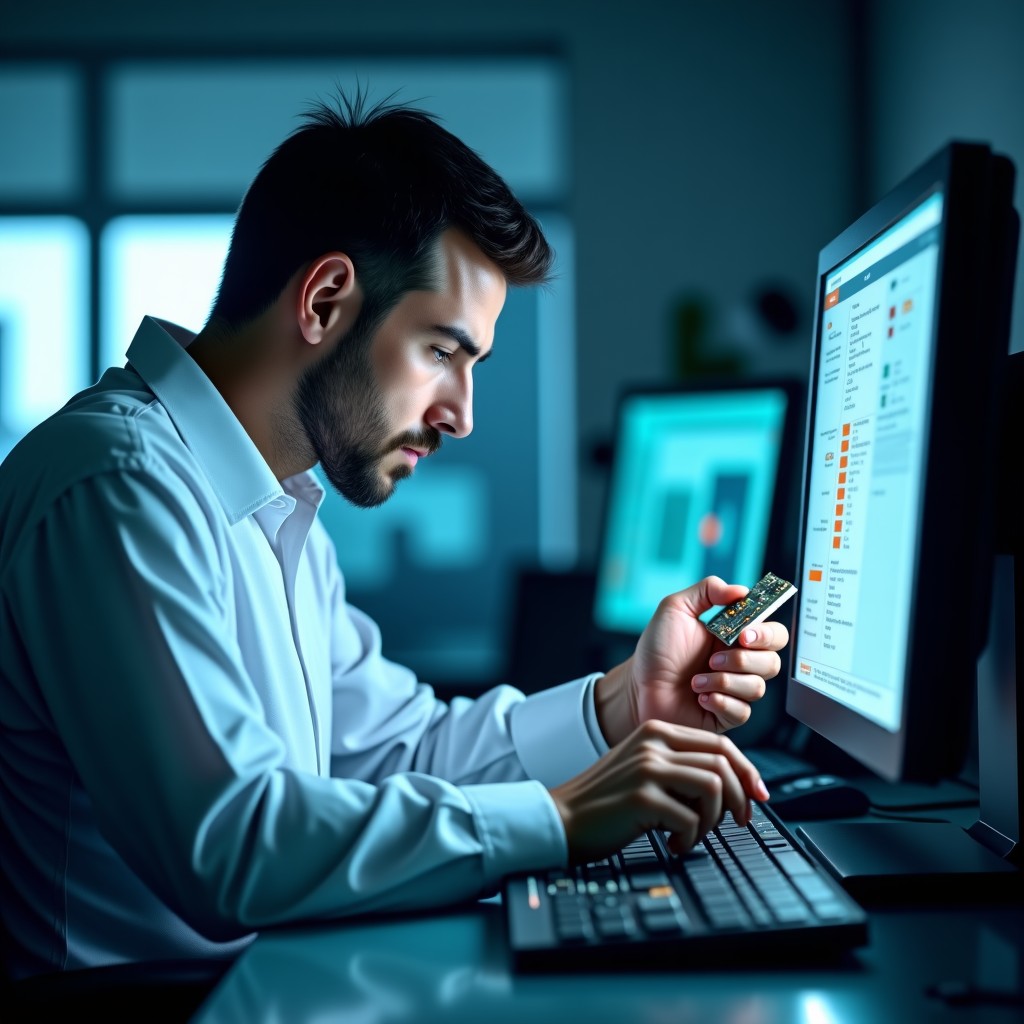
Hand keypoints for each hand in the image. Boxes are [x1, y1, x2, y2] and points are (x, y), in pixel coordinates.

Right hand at [548, 719, 769, 862]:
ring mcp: (647, 768)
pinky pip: (691, 819)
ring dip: (713, 819)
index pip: (719, 743)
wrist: (562, 818)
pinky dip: (690, 839)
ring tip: (692, 833)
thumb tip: (731, 786)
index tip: (758, 797)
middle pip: (722, 763)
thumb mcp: (643, 768)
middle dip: (739, 798)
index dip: (747, 771)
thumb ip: (679, 766)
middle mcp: (653, 743)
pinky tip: (672, 844)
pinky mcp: (641, 797)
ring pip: (713, 786)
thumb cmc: (606, 801)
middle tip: (737, 823)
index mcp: (655, 731)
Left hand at [594, 576, 789, 747]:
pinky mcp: (726, 715)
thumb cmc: (657, 649)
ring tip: (695, 680)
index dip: (767, 634)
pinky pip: (742, 712)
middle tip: (714, 659)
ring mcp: (735, 691)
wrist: (638, 685)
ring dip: (724, 681)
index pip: (773, 634)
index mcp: (735, 637)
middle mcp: (740, 664)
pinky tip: (700, 697)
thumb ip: (708, 591)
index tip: (744, 634)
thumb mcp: (676, 609)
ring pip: (757, 688)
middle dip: (745, 660)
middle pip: (773, 663)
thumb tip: (742, 590)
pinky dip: (721, 702)